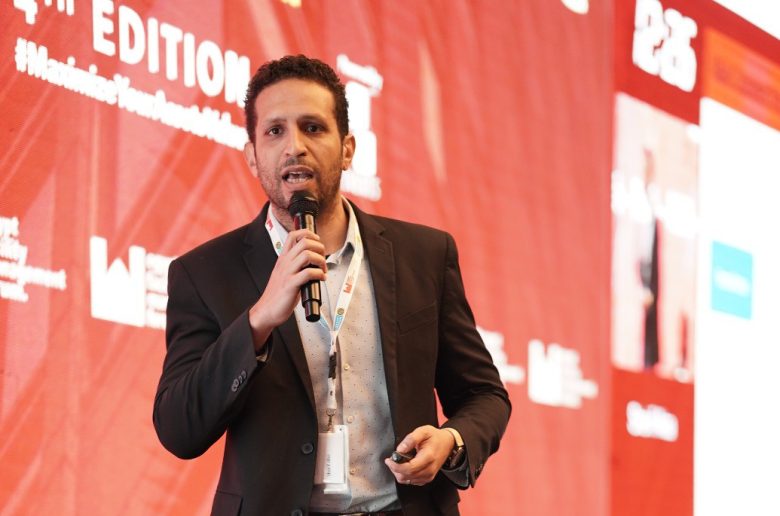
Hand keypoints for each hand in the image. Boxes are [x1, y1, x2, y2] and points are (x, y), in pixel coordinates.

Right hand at [248, 229, 326, 349]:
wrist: (266, 310)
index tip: (317, 240)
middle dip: (319, 247)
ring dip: (320, 260)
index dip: (308, 233)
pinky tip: (321, 278)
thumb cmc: (277, 294)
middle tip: (322, 257)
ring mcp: (287, 273)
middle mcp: (285, 263)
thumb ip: (296, 265)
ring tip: (323, 269)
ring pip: (307, 255)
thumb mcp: (284, 274)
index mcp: (283, 259)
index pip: (293, 235)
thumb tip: (313, 262)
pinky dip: (319, 274)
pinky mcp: (291, 285)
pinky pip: (308, 273)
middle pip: (304, 242)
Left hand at [384, 425, 454, 485]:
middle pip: (406, 476)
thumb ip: (410, 439)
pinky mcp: (427, 479)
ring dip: (399, 472)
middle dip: (395, 468)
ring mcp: (428, 476)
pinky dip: (405, 475)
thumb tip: (399, 450)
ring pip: (407, 481)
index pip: (408, 468)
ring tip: (399, 461)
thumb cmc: (435, 437)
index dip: (395, 466)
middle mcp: (429, 469)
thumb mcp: (423, 431)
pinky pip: (411, 482)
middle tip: (392, 459)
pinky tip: (405, 466)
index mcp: (428, 457)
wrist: (447, 444)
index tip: (388, 460)